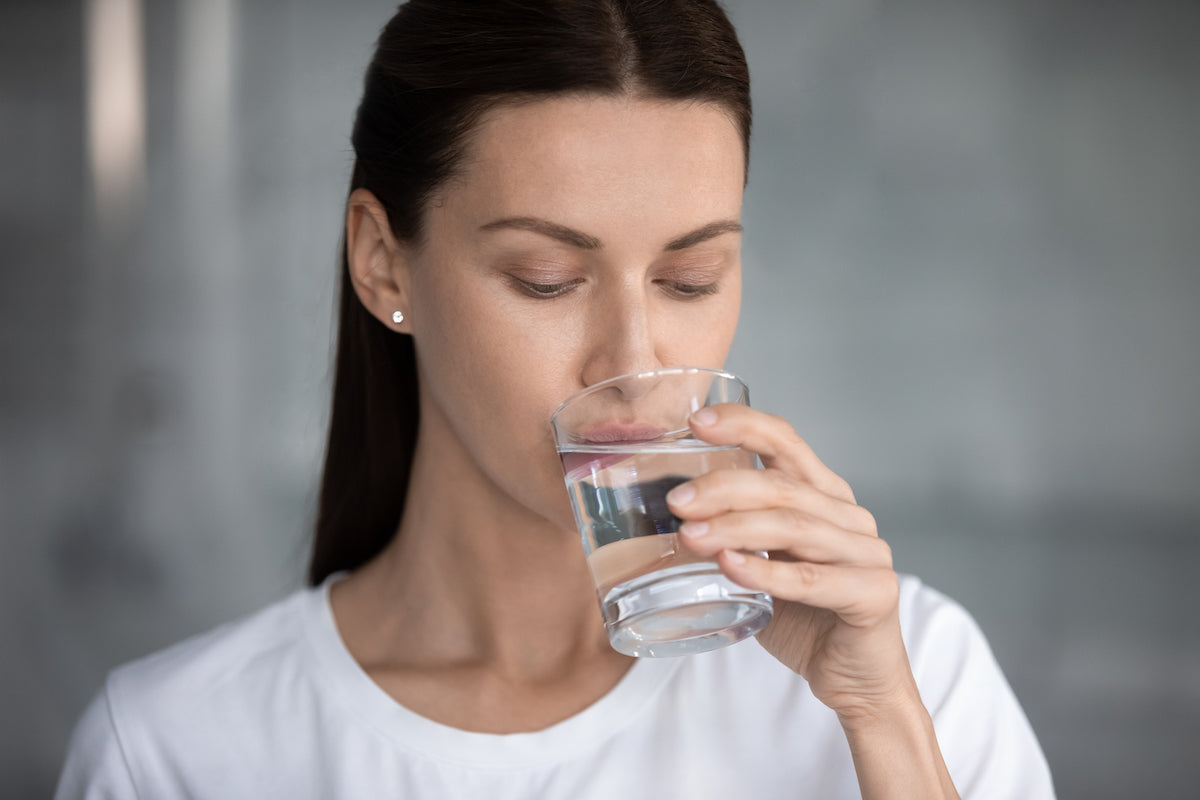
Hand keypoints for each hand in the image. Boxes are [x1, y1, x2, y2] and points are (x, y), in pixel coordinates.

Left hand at [668, 403, 917, 720]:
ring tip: (690, 537)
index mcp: (824, 495)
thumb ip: (731, 534)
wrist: (853, 679)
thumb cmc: (801, 617)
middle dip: (723, 487)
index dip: (743, 424)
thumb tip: (665, 512)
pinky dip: (768, 570)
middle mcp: (850, 515)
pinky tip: (730, 567)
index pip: (785, 441)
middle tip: (676, 502)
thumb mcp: (761, 564)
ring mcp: (868, 552)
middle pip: (782, 485)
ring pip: (793, 527)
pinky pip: (813, 578)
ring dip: (735, 527)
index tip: (695, 422)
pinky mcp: (874, 592)